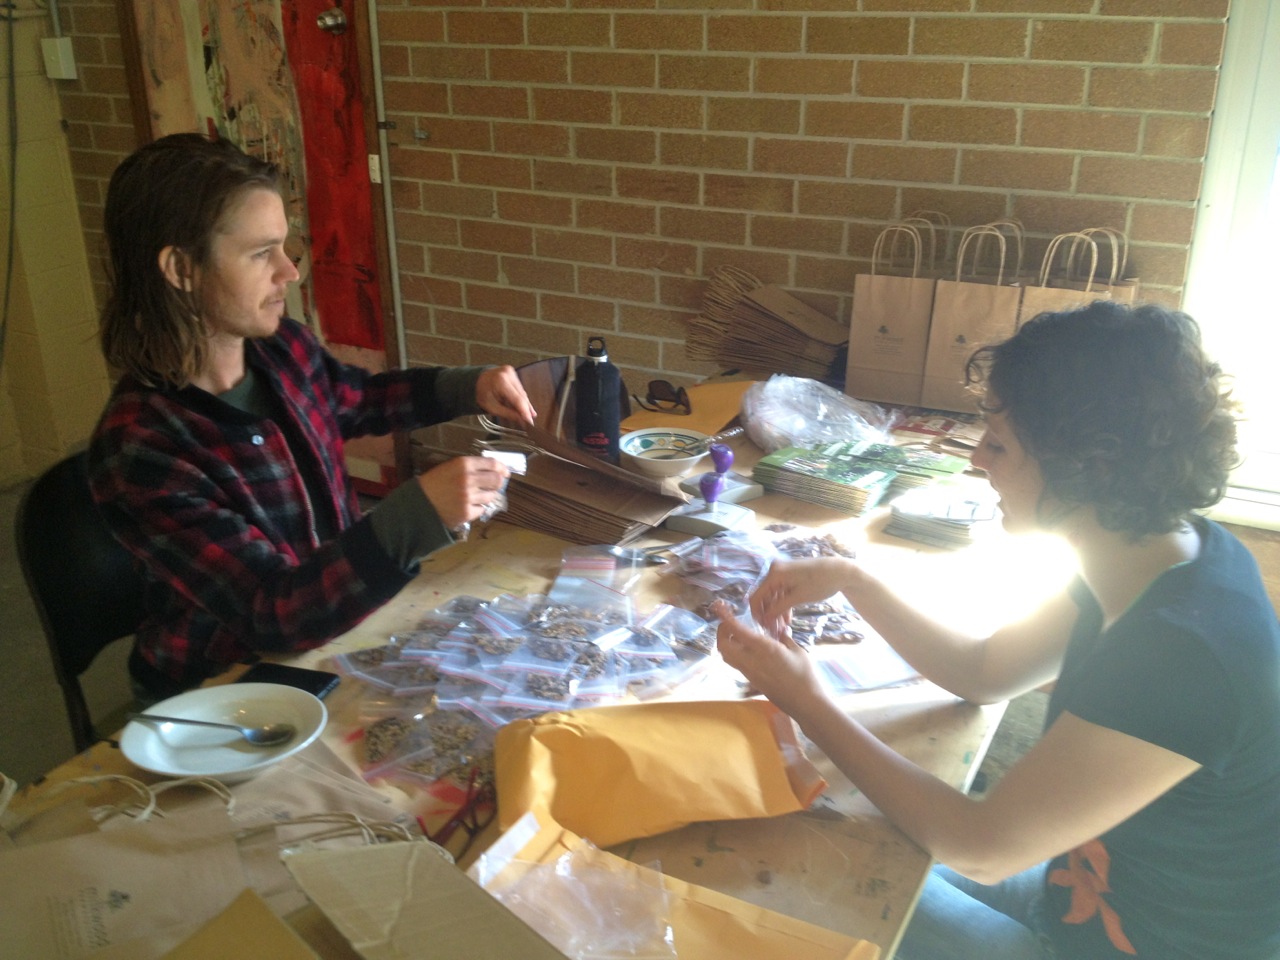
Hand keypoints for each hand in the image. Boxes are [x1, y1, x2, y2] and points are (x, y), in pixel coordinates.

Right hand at [416, 456, 509, 530]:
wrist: (419, 504)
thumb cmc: (433, 484)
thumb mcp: (449, 468)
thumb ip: (470, 468)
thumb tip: (493, 470)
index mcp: (463, 464)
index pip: (492, 464)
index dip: (502, 468)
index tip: (505, 472)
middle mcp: (468, 479)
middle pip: (496, 480)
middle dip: (498, 482)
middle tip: (495, 485)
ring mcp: (469, 497)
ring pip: (491, 496)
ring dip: (488, 496)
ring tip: (477, 496)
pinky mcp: (467, 512)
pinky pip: (482, 509)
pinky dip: (478, 508)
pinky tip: (468, 506)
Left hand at [475, 365, 536, 424]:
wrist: (476, 380)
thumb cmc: (482, 394)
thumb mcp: (492, 407)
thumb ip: (508, 413)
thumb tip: (522, 420)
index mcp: (501, 382)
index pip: (517, 399)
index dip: (525, 411)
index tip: (530, 421)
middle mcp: (508, 374)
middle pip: (521, 395)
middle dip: (526, 409)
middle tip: (530, 421)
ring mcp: (511, 371)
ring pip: (522, 392)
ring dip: (525, 404)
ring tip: (530, 415)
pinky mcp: (512, 372)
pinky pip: (519, 388)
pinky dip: (521, 398)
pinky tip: (526, 407)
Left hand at [713, 601, 824, 718]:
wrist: (804, 703)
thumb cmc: (805, 675)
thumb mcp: (797, 651)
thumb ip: (785, 638)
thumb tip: (781, 630)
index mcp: (764, 649)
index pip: (738, 631)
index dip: (726, 619)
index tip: (721, 609)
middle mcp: (751, 660)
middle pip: (723, 646)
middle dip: (721, 633)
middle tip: (728, 624)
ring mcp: (749, 673)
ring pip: (727, 656)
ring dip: (726, 643)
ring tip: (736, 635)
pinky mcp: (751, 681)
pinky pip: (736, 664)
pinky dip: (735, 653)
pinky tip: (747, 649)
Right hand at [749, 557, 857, 637]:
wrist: (840, 571)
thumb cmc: (820, 583)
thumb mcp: (798, 597)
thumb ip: (779, 608)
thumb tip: (764, 619)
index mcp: (774, 573)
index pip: (756, 596)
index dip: (757, 613)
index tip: (763, 627)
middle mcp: (774, 571)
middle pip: (764, 596)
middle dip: (768, 614)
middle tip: (774, 630)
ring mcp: (782, 573)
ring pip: (773, 596)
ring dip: (776, 611)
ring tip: (782, 628)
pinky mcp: (790, 577)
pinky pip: (781, 593)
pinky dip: (783, 605)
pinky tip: (787, 619)